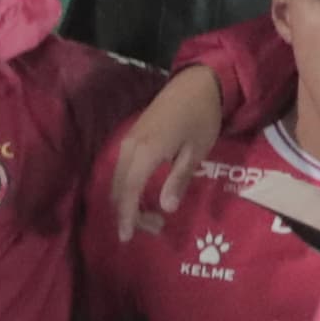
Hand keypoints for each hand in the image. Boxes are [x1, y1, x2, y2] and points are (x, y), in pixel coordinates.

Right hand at [108, 63, 225, 240]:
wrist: (196, 82)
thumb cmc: (201, 117)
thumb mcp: (196, 151)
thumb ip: (179, 179)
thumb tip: (165, 208)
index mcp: (146, 152)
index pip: (128, 192)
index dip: (127, 217)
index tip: (127, 238)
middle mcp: (129, 148)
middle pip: (118, 189)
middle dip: (130, 214)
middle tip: (155, 228)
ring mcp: (127, 141)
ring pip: (117, 180)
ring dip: (128, 201)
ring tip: (150, 215)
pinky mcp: (131, 138)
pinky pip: (121, 169)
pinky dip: (128, 188)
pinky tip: (143, 194)